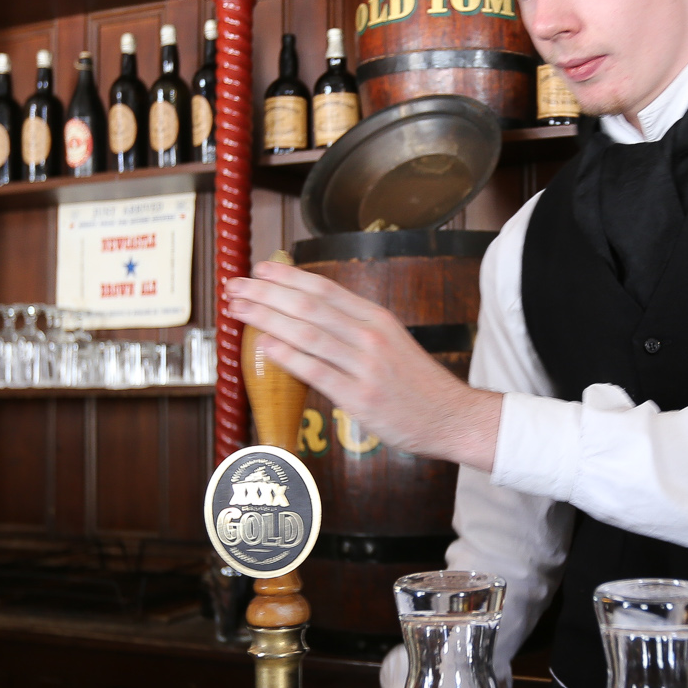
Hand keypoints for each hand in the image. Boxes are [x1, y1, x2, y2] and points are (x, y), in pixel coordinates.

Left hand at [225, 261, 501, 470]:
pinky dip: (289, 356)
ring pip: (309, 333)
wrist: (451, 416)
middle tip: (235, 287)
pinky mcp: (361, 398)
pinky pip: (318, 372)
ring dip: (268, 319)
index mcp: (376, 319)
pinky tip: (265, 347)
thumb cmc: (415, 384)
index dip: (288, 278)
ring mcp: (366, 367)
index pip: (324, 289)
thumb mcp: (390, 343)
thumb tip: (309, 317)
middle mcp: (370, 336)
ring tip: (239, 311)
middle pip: (310, 306)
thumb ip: (353, 329)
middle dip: (267, 294)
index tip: (259, 270)